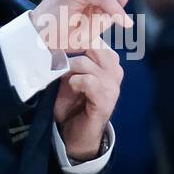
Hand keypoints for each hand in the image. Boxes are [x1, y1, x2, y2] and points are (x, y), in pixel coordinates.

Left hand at [54, 41, 121, 161]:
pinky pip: (90, 81)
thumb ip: (70, 59)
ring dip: (70, 70)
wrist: (76, 135)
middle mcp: (114, 71)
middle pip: (91, 46)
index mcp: (108, 62)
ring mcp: (112, 86)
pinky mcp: (106, 100)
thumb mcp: (69, 76)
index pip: (95, 38)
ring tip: (64, 79)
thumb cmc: (72, 104)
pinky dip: (76, 82)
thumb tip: (58, 41)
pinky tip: (72, 87)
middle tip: (59, 64)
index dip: (75, 38)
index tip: (59, 43)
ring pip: (86, 62)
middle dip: (70, 53)